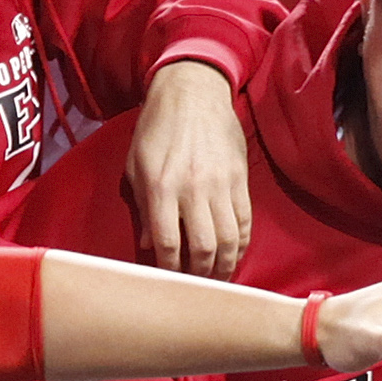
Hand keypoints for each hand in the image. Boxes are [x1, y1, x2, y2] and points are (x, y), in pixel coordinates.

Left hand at [130, 63, 252, 277]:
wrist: (193, 92)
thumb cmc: (156, 129)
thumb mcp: (136, 166)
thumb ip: (143, 209)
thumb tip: (149, 245)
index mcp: (162, 187)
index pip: (168, 243)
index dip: (168, 270)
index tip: (167, 281)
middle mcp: (194, 189)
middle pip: (203, 248)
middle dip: (199, 276)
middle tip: (194, 287)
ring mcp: (221, 185)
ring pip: (229, 240)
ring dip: (224, 266)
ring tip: (216, 279)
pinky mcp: (240, 180)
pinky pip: (245, 222)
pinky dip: (240, 245)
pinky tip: (232, 256)